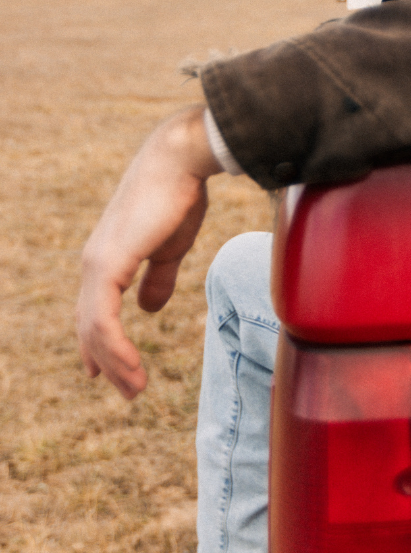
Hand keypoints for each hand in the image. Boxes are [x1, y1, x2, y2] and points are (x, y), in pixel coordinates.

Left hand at [75, 105, 223, 398]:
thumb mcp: (171, 246)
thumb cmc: (179, 196)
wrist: (179, 162)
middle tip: (130, 391)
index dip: (100, 344)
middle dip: (108, 362)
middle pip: (90, 326)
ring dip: (114, 363)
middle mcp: (94, 264)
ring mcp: (97, 265)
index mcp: (108, 258)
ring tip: (134, 388)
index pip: (94, 311)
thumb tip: (148, 309)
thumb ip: (158, 277)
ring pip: (93, 329)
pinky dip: (115, 348)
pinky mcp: (108, 265)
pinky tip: (130, 366)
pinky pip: (102, 320)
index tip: (109, 374)